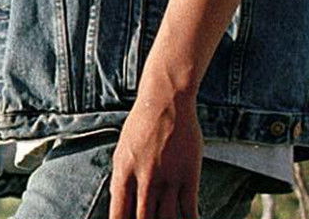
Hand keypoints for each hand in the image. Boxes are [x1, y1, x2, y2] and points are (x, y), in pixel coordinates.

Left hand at [110, 78, 202, 218]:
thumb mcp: (122, 151)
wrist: (165, 102)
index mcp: (123, 173)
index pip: (118, 213)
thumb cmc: (141, 126)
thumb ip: (122, 179)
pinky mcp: (189, 176)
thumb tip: (120, 203)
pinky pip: (190, 209)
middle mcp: (144, 180)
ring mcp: (168, 179)